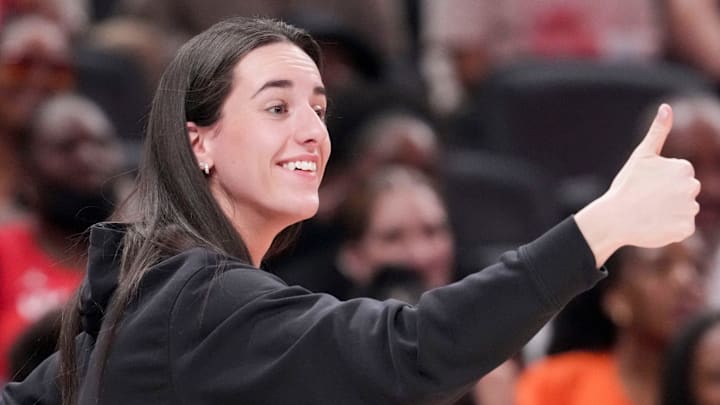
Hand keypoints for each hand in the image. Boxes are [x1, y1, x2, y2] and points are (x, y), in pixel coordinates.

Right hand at [575, 104, 700, 265]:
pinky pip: (683, 228)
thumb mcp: (641, 156)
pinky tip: (654, 225)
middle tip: (647, 200)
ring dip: (670, 213)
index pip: (681, 176)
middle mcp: (692, 187)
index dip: (662, 181)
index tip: (647, 186)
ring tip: (648, 213)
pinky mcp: (686, 229)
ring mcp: (690, 210)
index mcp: (683, 168)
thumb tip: (666, 106)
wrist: (613, 218)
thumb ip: (658, 131)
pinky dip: (670, 229)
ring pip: (684, 210)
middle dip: (669, 196)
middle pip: (685, 192)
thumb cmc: (625, 185)